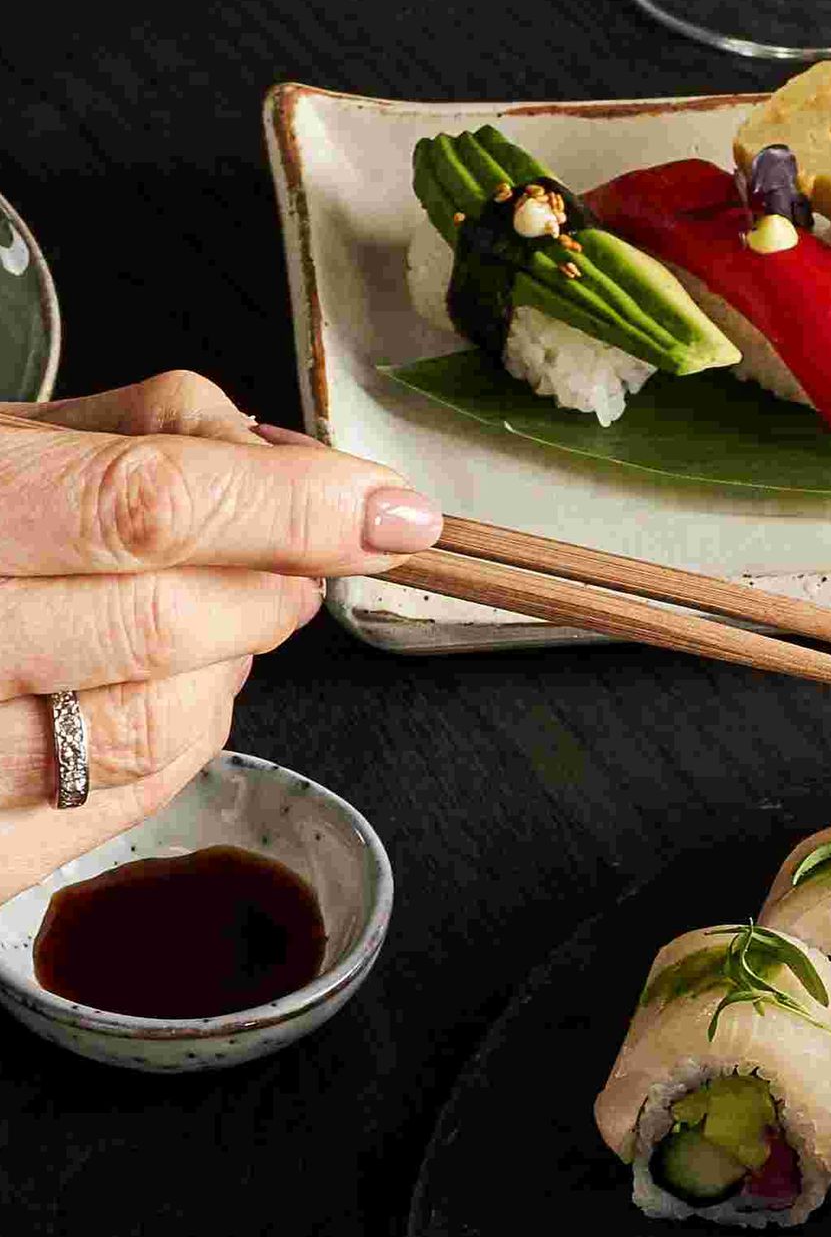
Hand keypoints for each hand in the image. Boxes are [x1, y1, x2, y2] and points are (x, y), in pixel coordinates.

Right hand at [0, 381, 437, 906]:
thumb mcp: (2, 443)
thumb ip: (134, 434)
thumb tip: (282, 453)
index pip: (148, 503)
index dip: (292, 507)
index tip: (386, 510)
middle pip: (162, 623)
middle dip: (272, 588)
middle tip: (303, 559)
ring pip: (147, 724)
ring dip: (229, 667)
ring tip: (227, 616)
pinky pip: (112, 802)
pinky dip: (183, 741)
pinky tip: (178, 690)